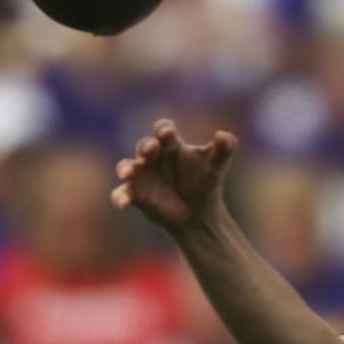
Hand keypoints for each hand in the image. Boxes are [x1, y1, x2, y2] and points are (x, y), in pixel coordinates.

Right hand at [110, 118, 238, 234]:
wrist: (198, 213)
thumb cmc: (205, 182)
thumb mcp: (217, 165)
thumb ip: (224, 148)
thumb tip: (223, 135)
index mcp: (171, 144)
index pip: (163, 129)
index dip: (163, 129)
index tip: (167, 133)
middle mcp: (153, 156)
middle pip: (144, 145)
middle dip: (146, 146)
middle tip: (151, 149)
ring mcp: (141, 175)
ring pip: (126, 166)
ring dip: (125, 168)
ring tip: (127, 174)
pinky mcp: (135, 194)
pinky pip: (122, 193)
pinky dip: (120, 197)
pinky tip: (123, 204)